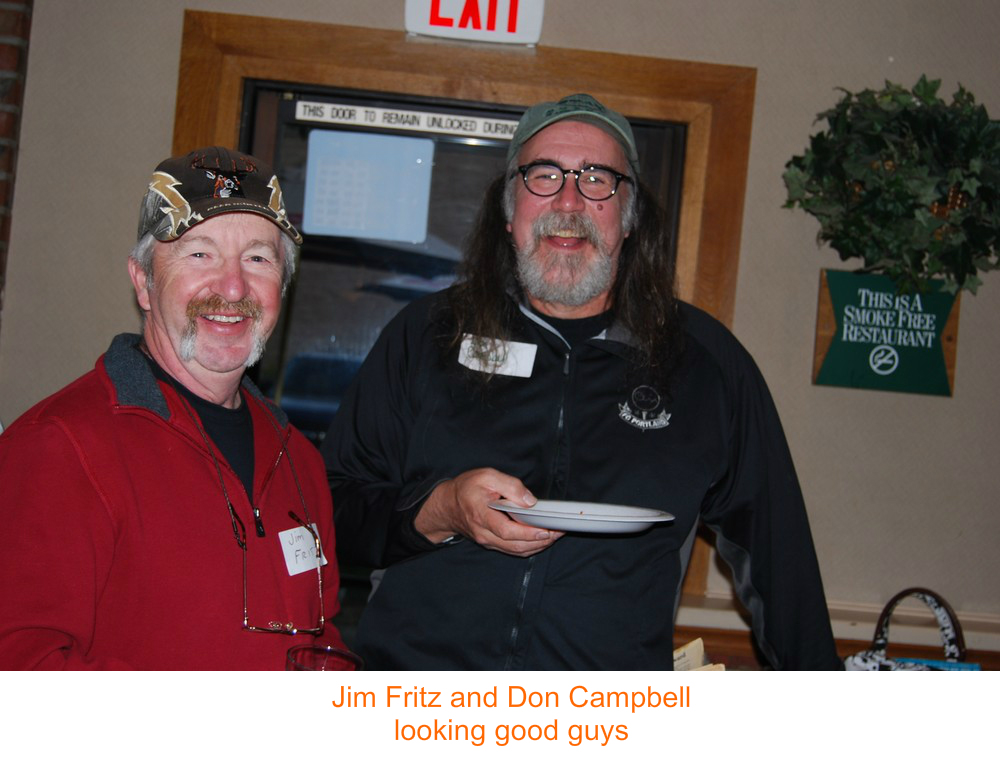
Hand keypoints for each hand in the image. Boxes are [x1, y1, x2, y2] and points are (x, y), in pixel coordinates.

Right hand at [415, 468, 562, 556]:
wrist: (447, 505)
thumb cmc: (466, 488)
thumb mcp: (487, 476)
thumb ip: (510, 486)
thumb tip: (529, 501)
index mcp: (481, 515)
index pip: (506, 530)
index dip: (528, 533)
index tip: (546, 530)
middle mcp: (484, 533)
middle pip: (515, 545)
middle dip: (540, 541)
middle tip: (559, 532)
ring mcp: (487, 541)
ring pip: (516, 551)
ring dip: (537, 546)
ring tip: (555, 535)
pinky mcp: (491, 543)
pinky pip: (512, 550)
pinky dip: (529, 547)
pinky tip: (541, 539)